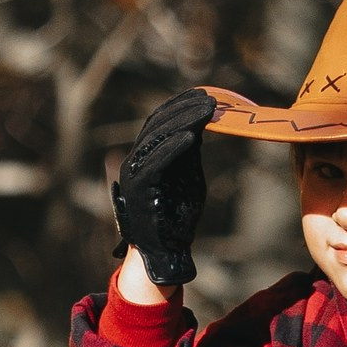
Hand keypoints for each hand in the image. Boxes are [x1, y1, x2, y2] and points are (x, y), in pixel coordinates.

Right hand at [112, 89, 213, 288]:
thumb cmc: (178, 217)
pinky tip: (191, 137)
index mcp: (148, 156)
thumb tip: (200, 125)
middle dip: (185, 109)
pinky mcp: (138, 189)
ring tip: (207, 110)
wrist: (165, 252)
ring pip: (157, 138)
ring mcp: (135, 173)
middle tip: (211, 100)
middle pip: (159, 124)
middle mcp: (137, 160)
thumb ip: (190, 153)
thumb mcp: (188, 176)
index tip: (204, 93)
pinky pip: (155, 163)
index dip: (181, 105)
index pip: (161, 121)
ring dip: (183, 122)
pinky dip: (172, 148)